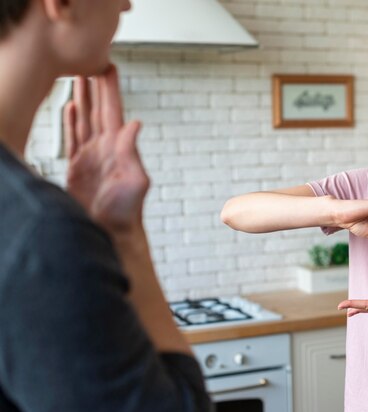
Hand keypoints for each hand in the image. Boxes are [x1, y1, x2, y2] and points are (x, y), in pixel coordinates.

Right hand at [64, 64, 146, 235]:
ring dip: (81, 98)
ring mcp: (91, 156)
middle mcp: (105, 148)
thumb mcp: (135, 181)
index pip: (113, 111)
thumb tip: (135, 123)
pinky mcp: (78, 168)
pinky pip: (73, 138)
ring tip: (76, 77)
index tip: (107, 66)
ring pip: (85, 120)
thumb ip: (132, 152)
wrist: (112, 233)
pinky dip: (71, 122)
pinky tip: (71, 107)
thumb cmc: (127, 212)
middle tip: (89, 61)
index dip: (110, 89)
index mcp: (119, 147)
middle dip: (94, 86)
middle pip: (98, 110)